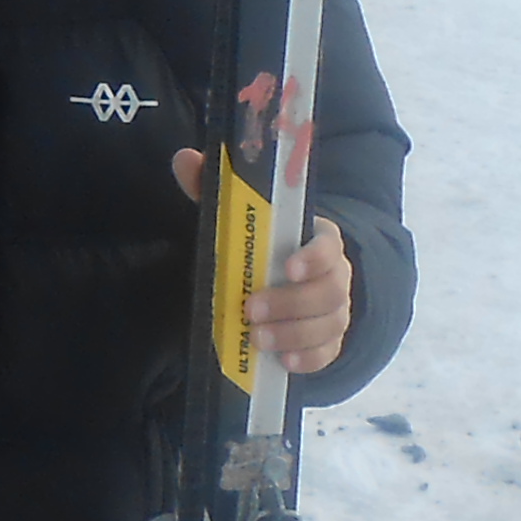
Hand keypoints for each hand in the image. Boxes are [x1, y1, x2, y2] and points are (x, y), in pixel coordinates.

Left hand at [172, 146, 356, 376]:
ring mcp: (335, 311)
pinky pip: (327, 353)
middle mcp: (335, 275)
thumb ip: (213, 190)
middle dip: (292, 303)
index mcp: (317, 240)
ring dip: (293, 334)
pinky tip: (281, 361)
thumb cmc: (260, 244)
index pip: (329, 245)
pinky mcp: (328, 341)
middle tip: (252, 309)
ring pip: (329, 325)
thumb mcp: (237, 218)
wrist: (289, 281)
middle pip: (330, 291)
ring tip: (258, 338)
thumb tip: (185, 159)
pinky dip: (306, 358)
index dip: (314, 257)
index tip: (288, 267)